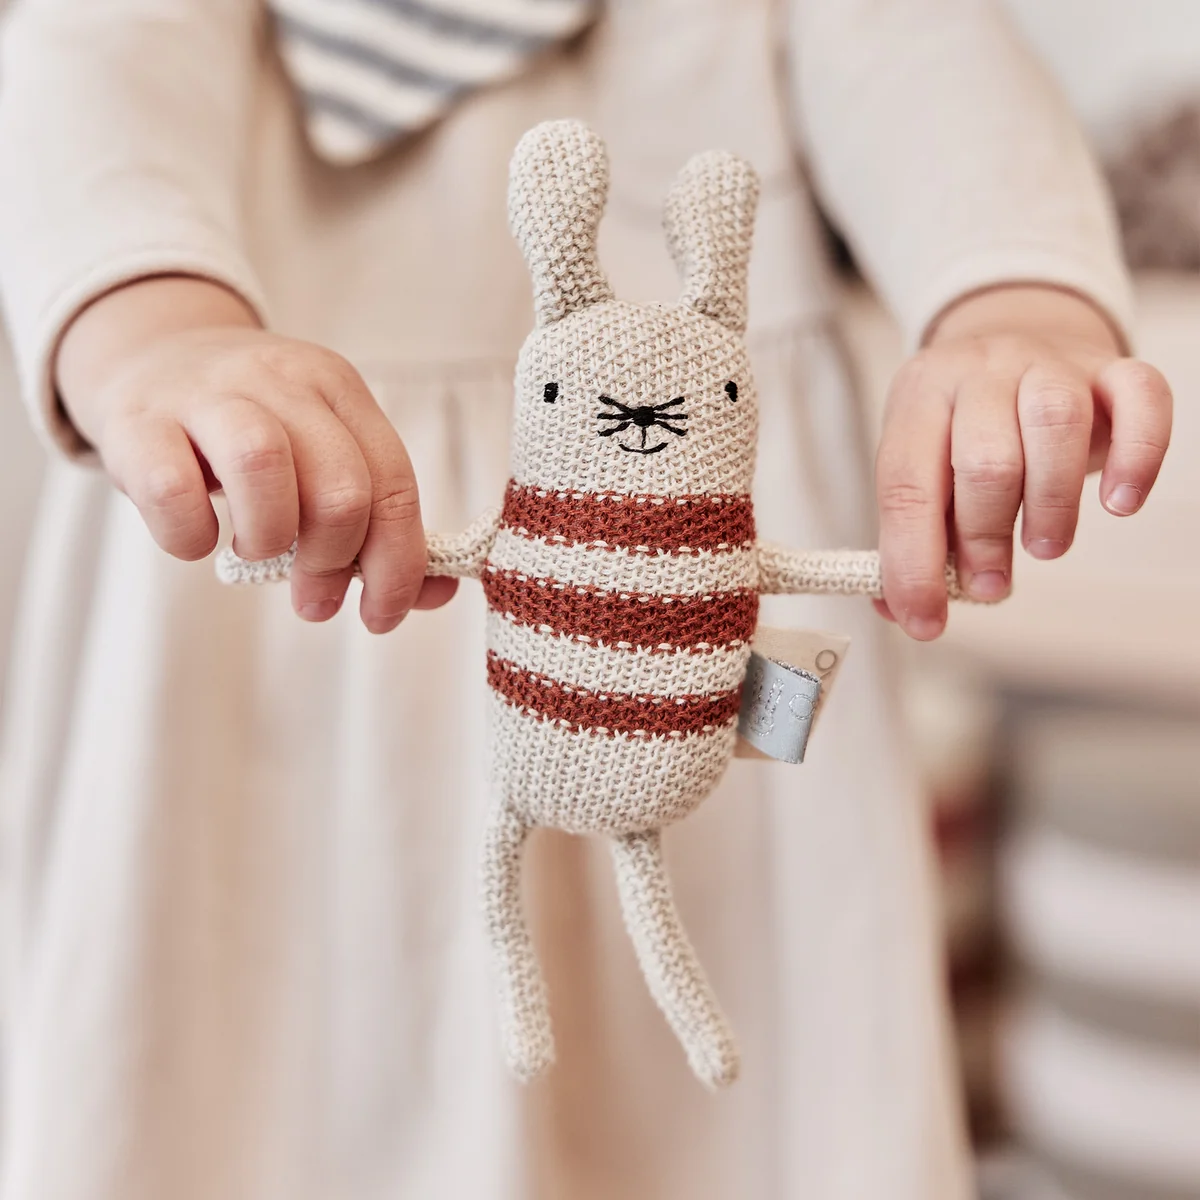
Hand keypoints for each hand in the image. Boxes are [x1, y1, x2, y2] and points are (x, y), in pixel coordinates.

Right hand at [57, 276, 455, 631]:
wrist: (149, 356)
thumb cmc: (251, 433)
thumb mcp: (321, 456)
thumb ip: (378, 524)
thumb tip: (436, 594)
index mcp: (339, 389)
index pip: (393, 484)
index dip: (397, 566)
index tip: (378, 616)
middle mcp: (281, 379)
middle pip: (340, 486)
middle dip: (335, 563)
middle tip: (313, 599)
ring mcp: (206, 393)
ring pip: (263, 465)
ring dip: (270, 539)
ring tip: (257, 553)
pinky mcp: (138, 421)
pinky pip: (174, 491)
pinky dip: (192, 536)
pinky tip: (198, 538)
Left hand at [874, 284, 1172, 639]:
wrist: (1020, 337)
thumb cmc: (964, 427)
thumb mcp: (923, 467)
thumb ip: (909, 536)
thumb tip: (903, 610)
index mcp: (920, 398)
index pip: (906, 486)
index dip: (914, 563)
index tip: (925, 620)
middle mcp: (980, 370)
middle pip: (985, 459)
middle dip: (984, 539)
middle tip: (990, 583)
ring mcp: (1048, 362)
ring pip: (1055, 424)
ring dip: (1050, 504)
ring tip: (1044, 548)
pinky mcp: (1111, 368)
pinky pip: (1140, 399)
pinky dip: (1137, 458)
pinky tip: (1118, 503)